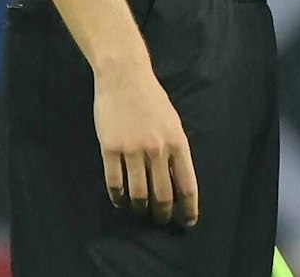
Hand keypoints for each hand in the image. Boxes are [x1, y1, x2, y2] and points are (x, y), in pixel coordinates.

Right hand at [93, 63, 198, 227]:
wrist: (125, 78)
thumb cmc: (151, 99)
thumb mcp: (173, 123)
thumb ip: (175, 150)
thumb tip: (176, 178)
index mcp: (178, 143)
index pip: (187, 184)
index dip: (188, 207)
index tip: (188, 221)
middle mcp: (157, 150)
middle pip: (162, 195)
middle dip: (162, 214)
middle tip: (160, 221)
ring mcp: (133, 150)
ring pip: (138, 193)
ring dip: (139, 207)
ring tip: (139, 211)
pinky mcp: (110, 149)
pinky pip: (114, 182)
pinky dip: (117, 196)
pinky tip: (119, 201)